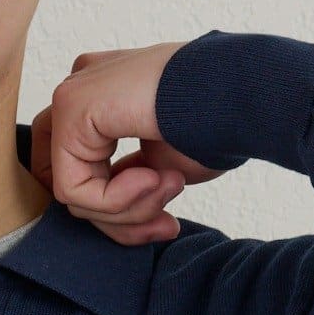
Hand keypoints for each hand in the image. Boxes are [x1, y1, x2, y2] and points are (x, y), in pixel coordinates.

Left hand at [28, 41, 226, 244]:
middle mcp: (85, 89)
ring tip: (172, 186)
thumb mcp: (163, 168)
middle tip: (167, 225)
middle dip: (122, 218)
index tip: (167, 224)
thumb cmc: (218, 124)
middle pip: (77, 187)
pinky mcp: (71, 105)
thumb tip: (110, 214)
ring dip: (130, 208)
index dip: (123, 212)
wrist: (241, 93)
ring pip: (75, 193)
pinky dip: (116, 200)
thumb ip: (128, 186)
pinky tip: (154, 178)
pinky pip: (74, 189)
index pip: (87, 176)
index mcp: (106, 98)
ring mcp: (74, 93)